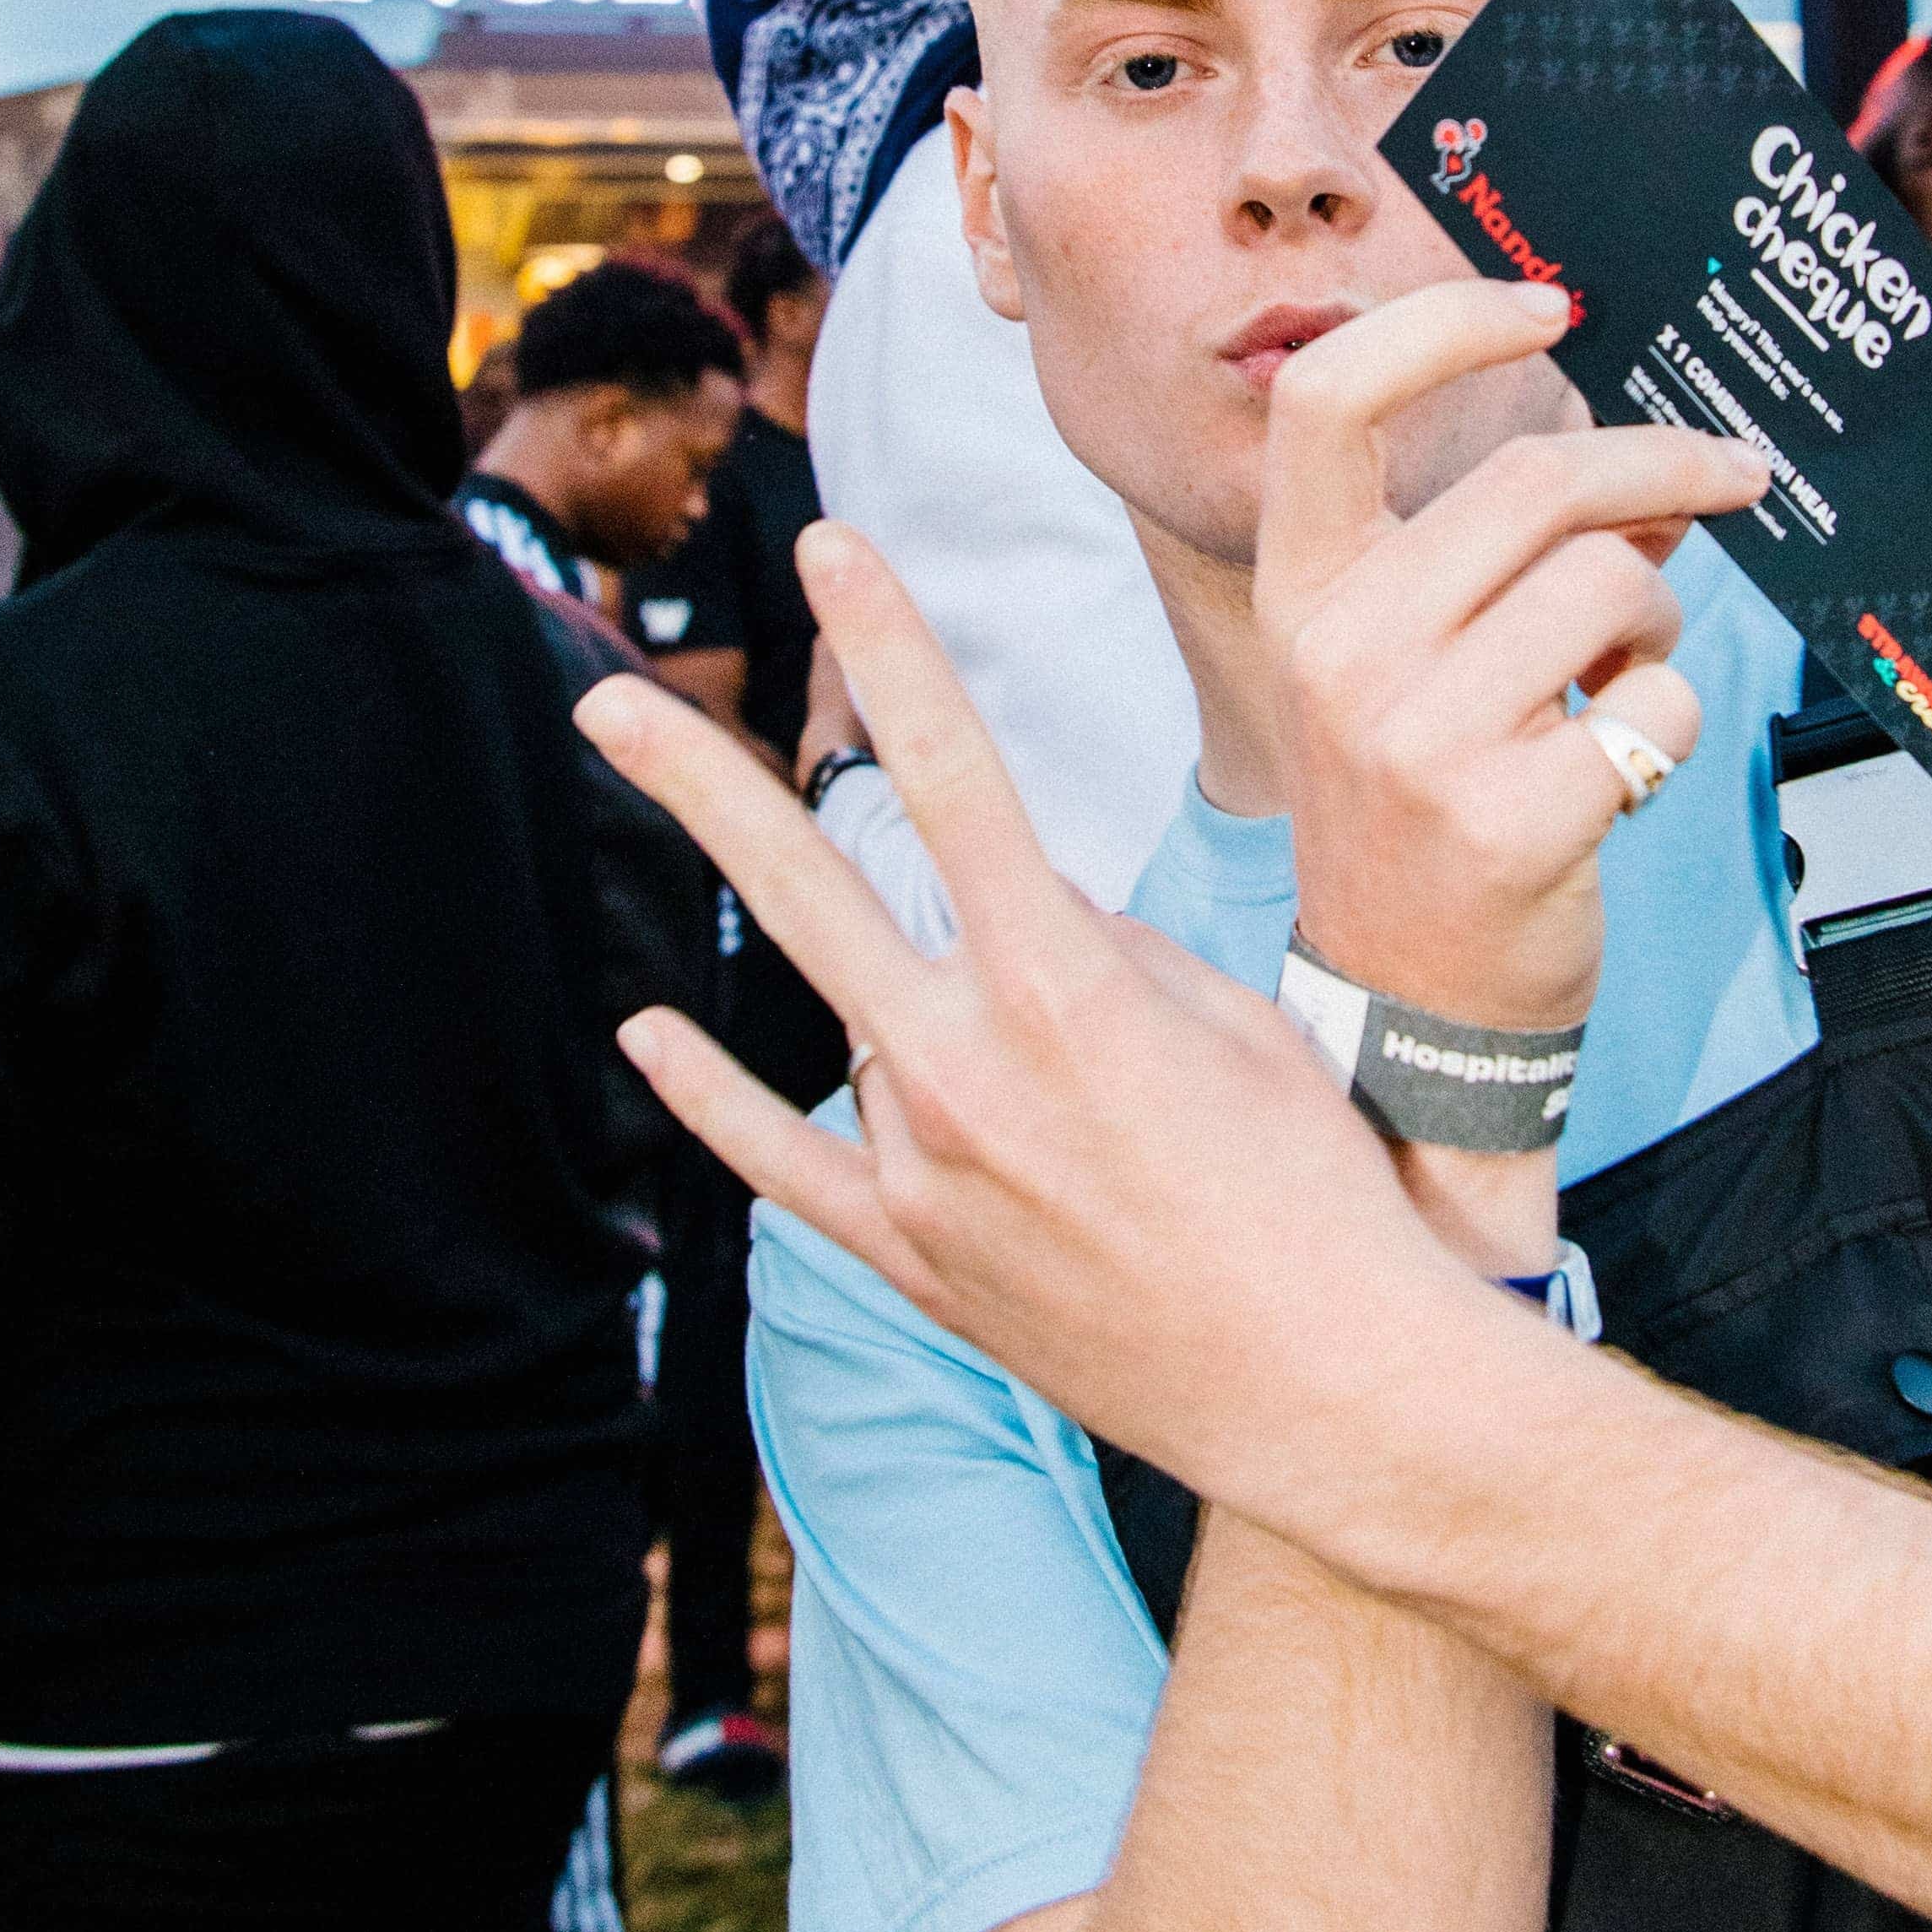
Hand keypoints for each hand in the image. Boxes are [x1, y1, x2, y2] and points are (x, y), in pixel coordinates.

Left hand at [575, 531, 1464, 1505]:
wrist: (1327, 1386)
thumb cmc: (1310, 1184)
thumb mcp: (1229, 1018)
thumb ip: (1104, 944)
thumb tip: (1023, 905)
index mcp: (1061, 984)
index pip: (952, 770)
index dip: (892, 641)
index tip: (832, 545)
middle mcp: (965, 1066)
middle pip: (802, 881)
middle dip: (697, 780)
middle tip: (604, 698)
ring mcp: (921, 1170)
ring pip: (862, 1025)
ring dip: (930, 1016)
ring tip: (1073, 1103)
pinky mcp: (909, 1258)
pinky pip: (781, 1163)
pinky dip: (714, 1097)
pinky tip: (649, 1031)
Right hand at [1257, 281, 1765, 1031]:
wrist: (1413, 1003)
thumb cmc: (1427, 805)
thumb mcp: (1419, 665)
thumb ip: (1505, 555)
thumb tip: (1650, 463)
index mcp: (1303, 594)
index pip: (1330, 398)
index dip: (1444, 325)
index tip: (1552, 307)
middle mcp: (1342, 653)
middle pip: (1535, 483)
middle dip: (1663, 465)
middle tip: (1735, 470)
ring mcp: (1418, 740)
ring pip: (1614, 584)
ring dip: (1659, 618)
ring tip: (1624, 676)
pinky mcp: (1510, 819)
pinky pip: (1660, 698)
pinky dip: (1671, 717)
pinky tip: (1623, 762)